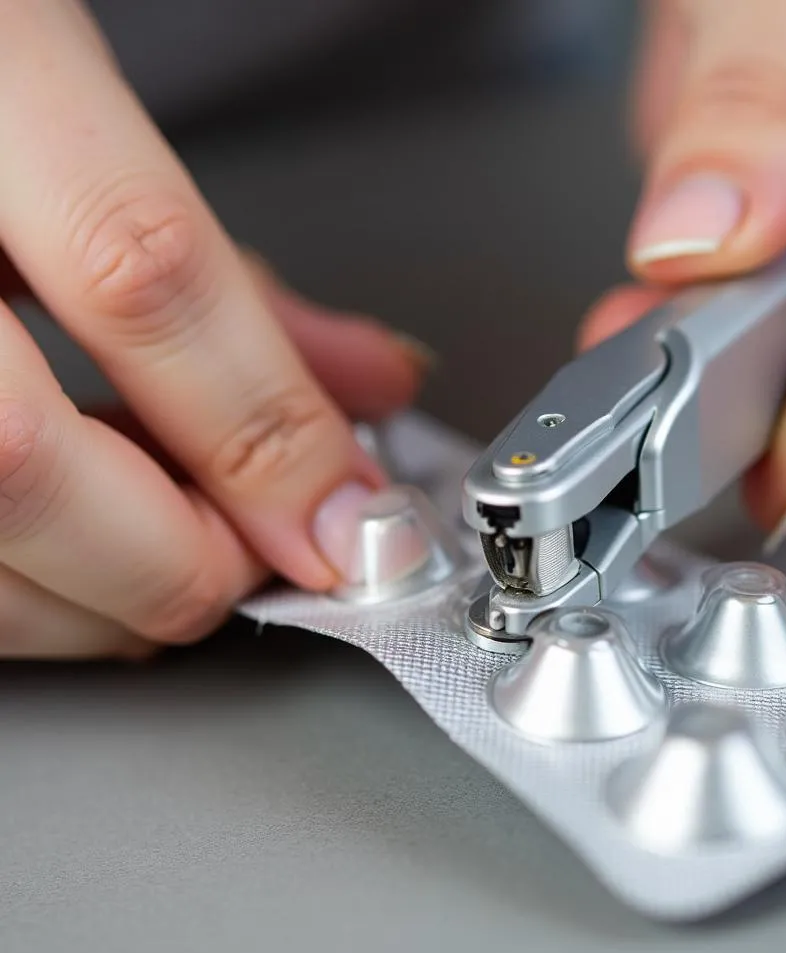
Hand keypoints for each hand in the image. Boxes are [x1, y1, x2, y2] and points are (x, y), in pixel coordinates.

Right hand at [0, 1, 429, 657]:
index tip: (344, 522)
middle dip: (178, 558)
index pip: (140, 270)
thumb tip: (370, 389)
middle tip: (256, 555)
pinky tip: (76, 553)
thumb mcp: (98, 138)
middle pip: (19, 462)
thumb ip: (237, 279)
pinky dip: (26, 589)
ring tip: (168, 552)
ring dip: (98, 599)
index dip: (266, 432)